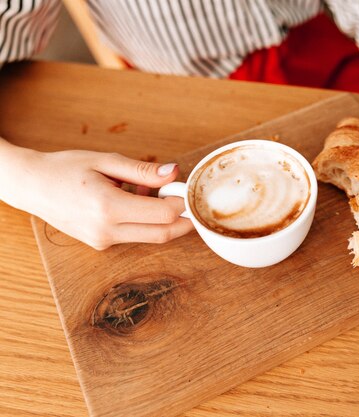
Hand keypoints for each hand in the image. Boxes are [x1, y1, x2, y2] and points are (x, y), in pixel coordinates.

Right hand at [0, 146, 192, 249]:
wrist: (31, 186)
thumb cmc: (65, 169)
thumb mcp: (106, 161)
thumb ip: (143, 170)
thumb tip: (174, 173)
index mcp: (108, 207)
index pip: (163, 215)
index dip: (181, 203)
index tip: (184, 188)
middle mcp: (106, 230)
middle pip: (162, 234)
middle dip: (182, 220)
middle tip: (187, 199)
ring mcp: (103, 241)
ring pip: (150, 237)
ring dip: (162, 219)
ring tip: (152, 192)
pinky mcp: (101, 244)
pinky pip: (134, 235)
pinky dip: (144, 221)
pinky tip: (135, 200)